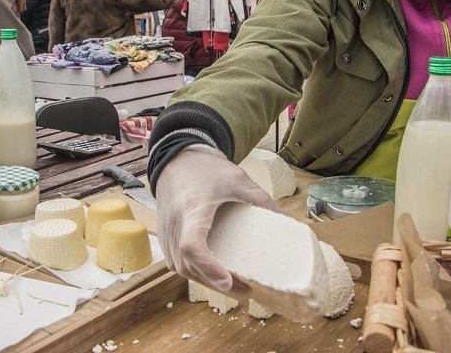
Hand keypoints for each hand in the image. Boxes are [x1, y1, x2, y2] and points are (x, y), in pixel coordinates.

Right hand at [155, 146, 280, 295]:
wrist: (177, 159)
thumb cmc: (205, 169)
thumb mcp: (237, 179)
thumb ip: (260, 199)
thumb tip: (284, 220)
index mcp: (192, 209)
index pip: (192, 245)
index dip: (208, 267)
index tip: (228, 280)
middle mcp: (175, 225)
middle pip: (188, 265)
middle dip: (215, 282)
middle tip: (246, 290)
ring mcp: (167, 233)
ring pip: (182, 268)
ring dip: (206, 281)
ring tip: (235, 285)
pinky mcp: (166, 237)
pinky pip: (177, 263)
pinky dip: (195, 273)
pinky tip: (214, 275)